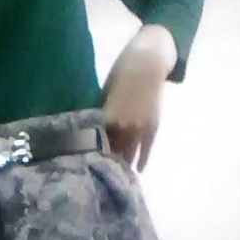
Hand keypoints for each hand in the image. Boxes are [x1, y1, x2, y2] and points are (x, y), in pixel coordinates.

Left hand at [101, 24, 177, 172]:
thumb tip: (90, 132)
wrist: (147, 63)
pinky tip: (138, 171)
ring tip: (118, 176)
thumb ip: (100, 116)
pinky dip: (142, 161)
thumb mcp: (103, 94)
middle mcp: (123, 127)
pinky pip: (146, 149)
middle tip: (102, 176)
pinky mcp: (152, 127)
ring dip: (124, 165)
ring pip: (129, 153)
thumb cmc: (120, 74)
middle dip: (107, 164)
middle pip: (113, 152)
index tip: (87, 166)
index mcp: (107, 118)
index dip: (92, 156)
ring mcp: (139, 128)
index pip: (96, 145)